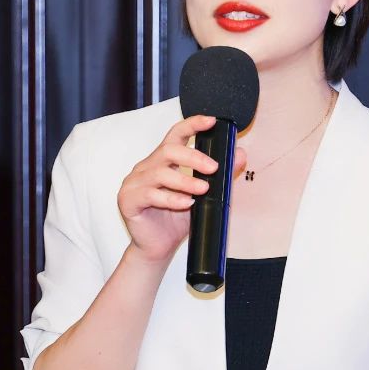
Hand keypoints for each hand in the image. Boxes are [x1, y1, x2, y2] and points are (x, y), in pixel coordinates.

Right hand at [116, 115, 246, 264]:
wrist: (157, 248)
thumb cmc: (176, 220)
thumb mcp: (204, 196)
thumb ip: (221, 176)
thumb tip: (240, 155)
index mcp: (162, 161)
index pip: (175, 135)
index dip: (192, 125)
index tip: (211, 121)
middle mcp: (146, 167)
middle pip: (168, 150)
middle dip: (193, 157)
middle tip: (213, 168)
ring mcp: (134, 183)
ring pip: (160, 173)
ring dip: (185, 180)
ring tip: (203, 189)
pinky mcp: (128, 200)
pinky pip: (150, 195)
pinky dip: (171, 198)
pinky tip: (185, 203)